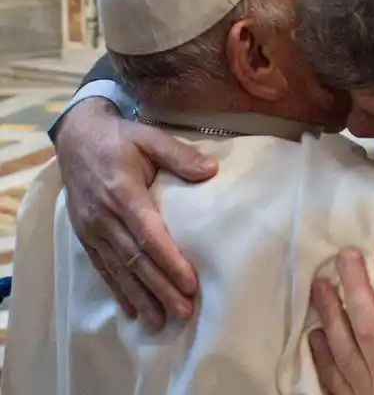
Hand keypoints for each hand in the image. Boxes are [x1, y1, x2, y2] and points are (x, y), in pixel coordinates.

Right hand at [54, 98, 217, 328]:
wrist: (77, 137)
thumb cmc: (121, 138)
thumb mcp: (150, 137)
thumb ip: (179, 154)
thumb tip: (211, 170)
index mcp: (123, 193)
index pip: (149, 235)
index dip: (170, 261)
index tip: (190, 283)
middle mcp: (104, 217)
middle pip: (135, 260)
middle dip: (160, 288)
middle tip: (183, 311)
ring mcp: (92, 229)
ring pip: (118, 269)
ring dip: (141, 297)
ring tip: (161, 321)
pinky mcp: (85, 235)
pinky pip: (102, 268)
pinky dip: (118, 290)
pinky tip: (132, 309)